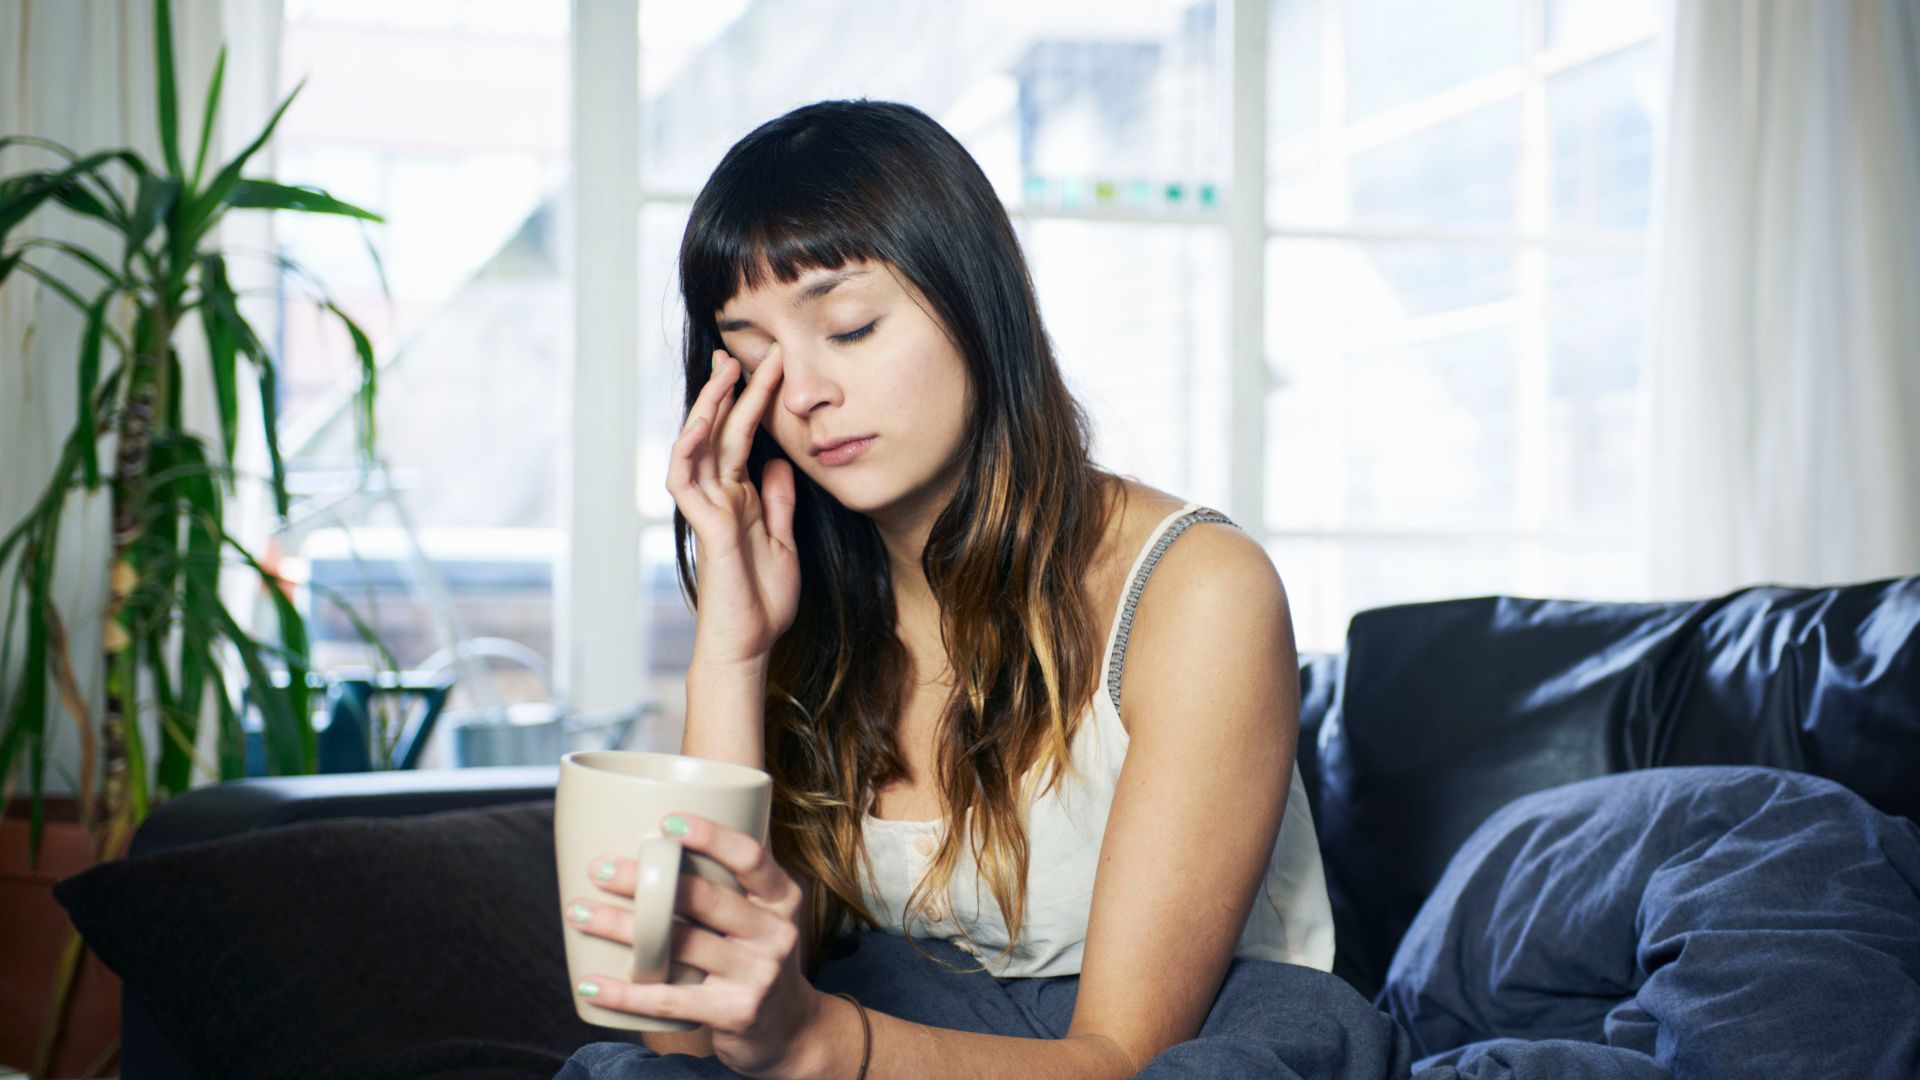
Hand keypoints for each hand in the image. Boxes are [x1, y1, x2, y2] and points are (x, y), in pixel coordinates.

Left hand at [564, 812, 834, 1078]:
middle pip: (704, 898)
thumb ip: (732, 880)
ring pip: (677, 945)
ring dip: (620, 927)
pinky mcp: (734, 1013)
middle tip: (599, 868)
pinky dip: (624, 993)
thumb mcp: (766, 914)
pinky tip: (590, 984)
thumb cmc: (759, 956)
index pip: (750, 857)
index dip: (710, 836)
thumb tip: (665, 835)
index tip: (665, 822)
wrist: (791, 1027)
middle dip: (645, 881)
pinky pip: (668, 1000)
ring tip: (578, 912)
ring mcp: (756, 975)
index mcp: (783, 897)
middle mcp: (776, 933)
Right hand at [669, 346, 799, 664]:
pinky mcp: (704, 527)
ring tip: (725, 371)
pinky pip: (687, 481)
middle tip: (741, 351)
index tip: (767, 367)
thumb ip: (778, 502)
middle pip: (719, 433)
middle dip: (729, 391)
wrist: (748, 645)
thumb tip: (779, 463)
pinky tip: (700, 423)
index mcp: (740, 499)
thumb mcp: (784, 541)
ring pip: (698, 446)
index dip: (752, 403)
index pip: (742, 439)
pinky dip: (689, 450)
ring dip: (709, 408)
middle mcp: (720, 498)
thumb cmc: (762, 602)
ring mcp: (708, 510)